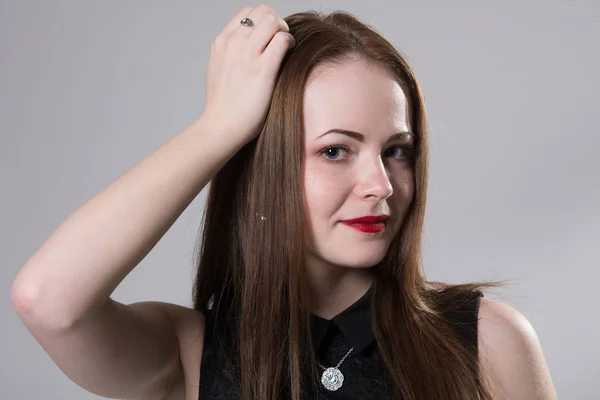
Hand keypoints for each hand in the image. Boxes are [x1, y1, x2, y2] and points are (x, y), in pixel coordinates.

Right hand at [201, 4, 295, 145]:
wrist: (221, 126)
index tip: (267, 37)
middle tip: (280, 40)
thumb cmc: (223, 106)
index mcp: (222, 42)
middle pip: (262, 11)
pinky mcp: (263, 68)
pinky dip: (289, 43)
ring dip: (284, 30)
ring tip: (285, 47)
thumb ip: (230, 55)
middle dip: (275, 22)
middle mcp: (233, 42)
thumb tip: (247, 49)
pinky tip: (289, 56)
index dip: (262, 21)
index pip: (246, 13)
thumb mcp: (218, 70)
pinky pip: (282, 40)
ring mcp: (247, 54)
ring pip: (273, 20)